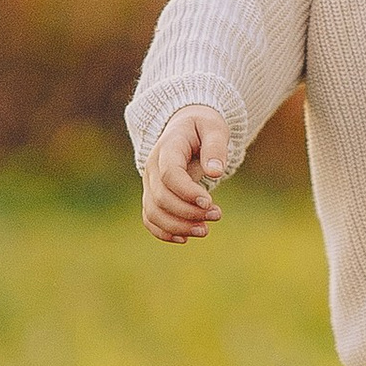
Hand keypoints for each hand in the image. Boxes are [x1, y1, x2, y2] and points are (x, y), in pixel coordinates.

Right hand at [143, 108, 231, 241]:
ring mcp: (149, 183)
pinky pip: (150, 219)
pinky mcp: (152, 196)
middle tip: (216, 215)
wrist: (186, 127)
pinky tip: (185, 238)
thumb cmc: (202, 127)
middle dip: (188, 212)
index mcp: (167, 147)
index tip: (209, 201)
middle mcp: (152, 167)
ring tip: (205, 230)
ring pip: (153, 212)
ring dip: (178, 226)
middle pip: (161, 197)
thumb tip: (215, 173)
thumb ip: (215, 147)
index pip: (169, 174)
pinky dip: (164, 232)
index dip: (187, 192)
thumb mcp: (214, 127)